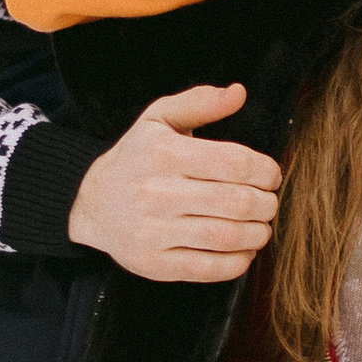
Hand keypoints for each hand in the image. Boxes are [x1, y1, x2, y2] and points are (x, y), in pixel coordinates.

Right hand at [67, 83, 281, 278]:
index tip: (271, 176)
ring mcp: (154, 232)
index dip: (266, 171)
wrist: (90, 203)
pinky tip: (244, 249)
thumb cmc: (135, 158)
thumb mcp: (158, 119)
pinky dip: (238, 261)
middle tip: (269, 202)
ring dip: (258, 233)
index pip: (235, 162)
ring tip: (261, 225)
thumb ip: (199, 102)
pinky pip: (209, 268)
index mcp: (164, 154)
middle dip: (266, 203)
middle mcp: (157, 194)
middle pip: (236, 202)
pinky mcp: (155, 264)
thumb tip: (239, 93)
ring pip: (226, 237)